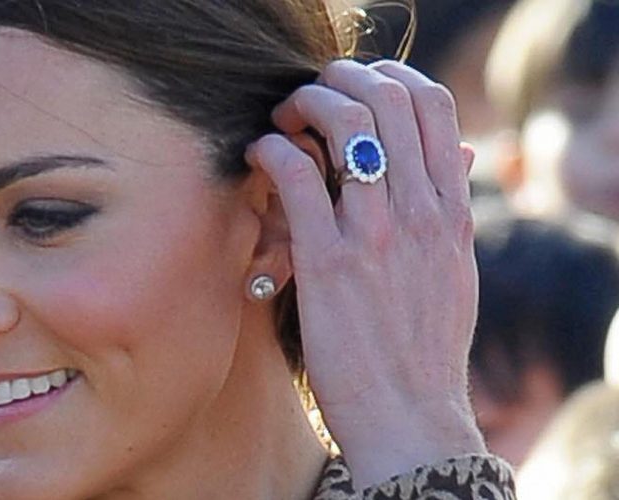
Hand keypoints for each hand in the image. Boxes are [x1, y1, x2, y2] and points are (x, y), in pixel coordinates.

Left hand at [245, 60, 484, 486]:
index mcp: (450, 212)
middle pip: (388, 98)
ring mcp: (375, 234)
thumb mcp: (455, 273)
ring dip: (301, 105)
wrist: (410, 418)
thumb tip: (457, 156)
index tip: (357, 84)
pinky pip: (295, 176)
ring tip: (279, 120)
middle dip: (340, 79)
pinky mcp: (328, 262)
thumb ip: (451, 211)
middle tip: (307, 96)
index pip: (434, 106)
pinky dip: (271, 150)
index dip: (390, 76)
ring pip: (342, 124)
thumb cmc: (425, 349)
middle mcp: (419, 212)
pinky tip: (258, 156)